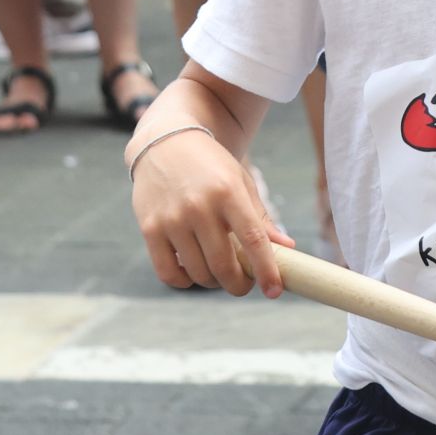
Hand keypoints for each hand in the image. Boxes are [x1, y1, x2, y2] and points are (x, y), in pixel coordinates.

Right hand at [129, 127, 294, 295]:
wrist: (166, 144)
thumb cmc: (212, 166)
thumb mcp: (241, 183)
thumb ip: (260, 218)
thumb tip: (286, 247)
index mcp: (229, 193)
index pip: (254, 240)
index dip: (266, 270)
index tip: (275, 291)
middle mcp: (199, 207)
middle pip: (223, 264)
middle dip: (239, 284)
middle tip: (244, 285)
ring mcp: (172, 219)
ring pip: (197, 272)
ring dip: (213, 283)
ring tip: (220, 275)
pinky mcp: (149, 228)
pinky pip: (167, 271)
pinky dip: (184, 281)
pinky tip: (193, 273)